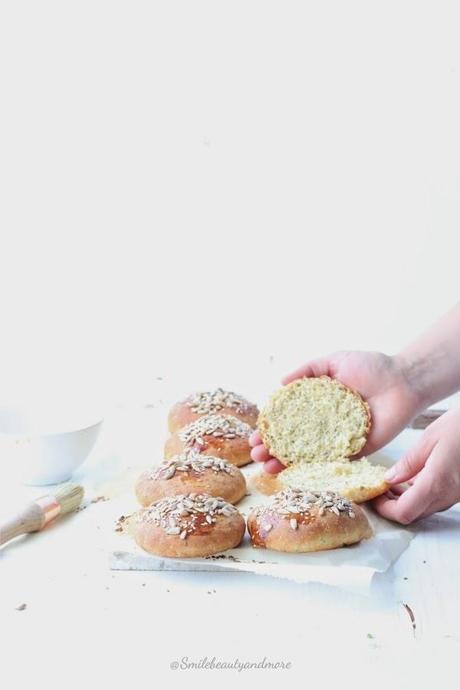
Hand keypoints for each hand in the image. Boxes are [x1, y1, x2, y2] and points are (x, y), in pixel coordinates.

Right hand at [249, 350, 420, 472]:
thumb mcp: (334, 361)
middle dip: (272, 448)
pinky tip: (294, 473)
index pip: (287, 419)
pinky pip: (331, 462)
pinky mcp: (355, 450)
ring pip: (307, 455)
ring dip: (285, 462)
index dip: (270, 427)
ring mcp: (338, 438)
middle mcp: (324, 423)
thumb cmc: (371, 367)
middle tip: (256, 454)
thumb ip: (307, 370)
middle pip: (292, 440)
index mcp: (317, 403)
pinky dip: (312, 469)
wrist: (403, 382)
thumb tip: (280, 382)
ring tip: (267, 466)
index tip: (256, 435)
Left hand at [373, 407, 459, 523]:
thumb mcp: (429, 439)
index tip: (373, 496)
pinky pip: (436, 499)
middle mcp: (448, 494)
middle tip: (379, 488)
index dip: (385, 509)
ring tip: (392, 482)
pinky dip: (420, 494)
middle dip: (392, 505)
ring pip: (425, 508)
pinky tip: (412, 478)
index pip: (404, 512)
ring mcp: (456, 494)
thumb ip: (408, 463)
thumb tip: (389, 479)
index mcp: (437, 482)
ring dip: (406, 500)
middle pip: (414, 514)